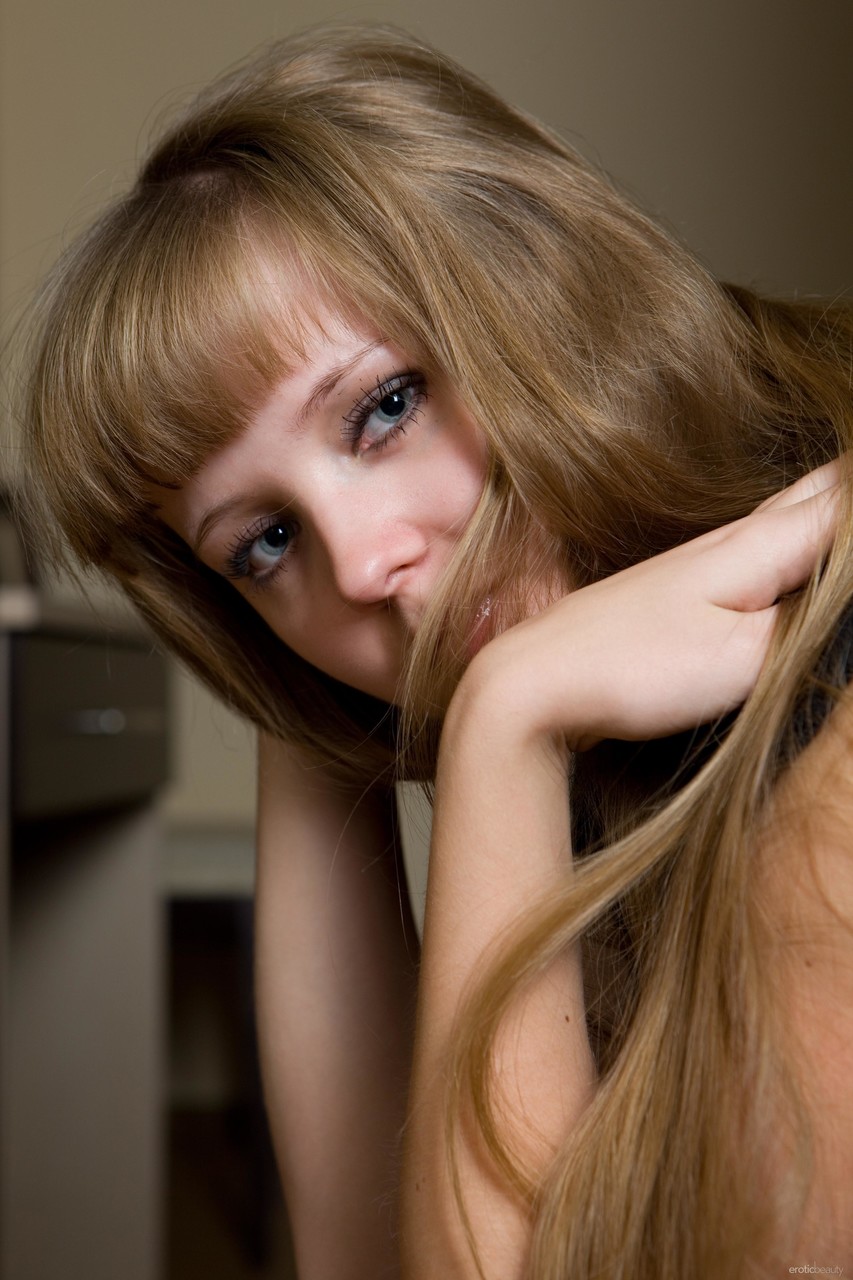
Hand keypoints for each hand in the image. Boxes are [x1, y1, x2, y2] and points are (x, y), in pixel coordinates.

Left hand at [458, 463, 839, 751]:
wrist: (534, 681)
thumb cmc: (634, 667)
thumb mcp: (746, 654)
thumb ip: (814, 617)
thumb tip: (841, 593)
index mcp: (761, 542)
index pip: (846, 502)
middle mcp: (734, 537)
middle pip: (820, 492)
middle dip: (851, 486)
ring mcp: (701, 562)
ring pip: (787, 513)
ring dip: (830, 502)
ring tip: (844, 497)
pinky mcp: (680, 592)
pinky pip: (757, 545)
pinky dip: (794, 535)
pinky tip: (790, 549)